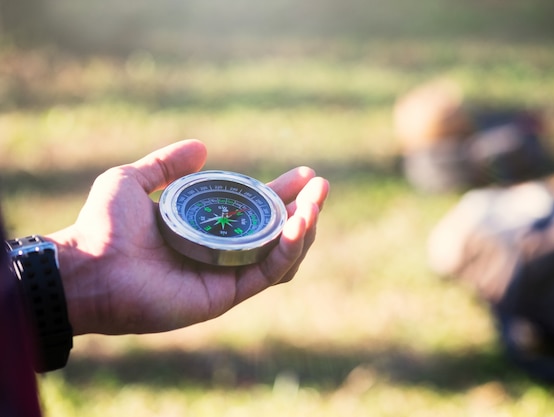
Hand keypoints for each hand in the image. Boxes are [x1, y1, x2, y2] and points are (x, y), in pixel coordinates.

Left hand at [47, 139, 328, 334]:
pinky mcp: (226, 294)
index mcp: (205, 227)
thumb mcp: (132, 180)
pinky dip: (288, 249)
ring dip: (304, 229)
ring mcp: (226, 275)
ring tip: (314, 204)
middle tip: (320, 186)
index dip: (282, 193)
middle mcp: (221, 252)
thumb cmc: (102, 225)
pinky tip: (297, 225)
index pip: (255, 210)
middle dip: (304, 209)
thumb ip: (166, 164)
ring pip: (281, 254)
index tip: (304, 175)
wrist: (89, 267)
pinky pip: (268, 272)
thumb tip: (202, 147)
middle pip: (276, 232)